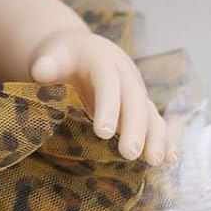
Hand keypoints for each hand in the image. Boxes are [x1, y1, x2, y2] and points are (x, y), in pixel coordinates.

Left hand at [29, 29, 175, 166]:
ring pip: (149, 113)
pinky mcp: (139, 106)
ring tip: (155, 161)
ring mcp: (135, 91)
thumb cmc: (63, 56)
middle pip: (134, 100)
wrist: (81, 49)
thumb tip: (40, 72)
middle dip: (134, 128)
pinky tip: (170, 158)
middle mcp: (125, 75)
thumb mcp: (53, 54)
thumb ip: (47, 63)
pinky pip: (154, 121)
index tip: (103, 132)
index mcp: (102, 60)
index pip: (108, 83)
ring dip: (155, 136)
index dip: (108, 106)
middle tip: (130, 153)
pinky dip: (164, 138)